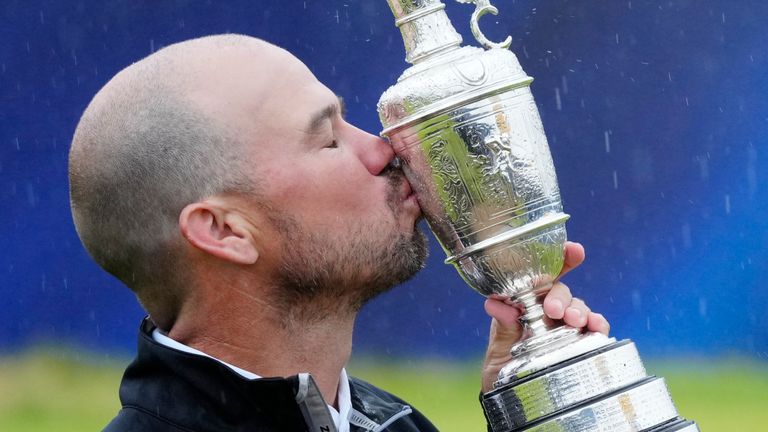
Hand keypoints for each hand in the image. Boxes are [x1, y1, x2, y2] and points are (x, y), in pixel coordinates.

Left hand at [480, 241, 609, 392]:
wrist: (512, 408)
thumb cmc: (502, 373)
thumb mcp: (497, 351)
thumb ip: (502, 327)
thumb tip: (496, 304)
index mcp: (526, 305)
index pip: (542, 276)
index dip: (560, 259)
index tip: (574, 250)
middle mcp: (548, 312)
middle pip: (561, 292)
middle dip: (561, 296)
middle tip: (554, 311)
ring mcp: (566, 328)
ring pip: (578, 308)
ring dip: (579, 310)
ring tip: (575, 320)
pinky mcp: (581, 345)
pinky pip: (595, 330)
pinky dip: (599, 325)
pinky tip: (597, 327)